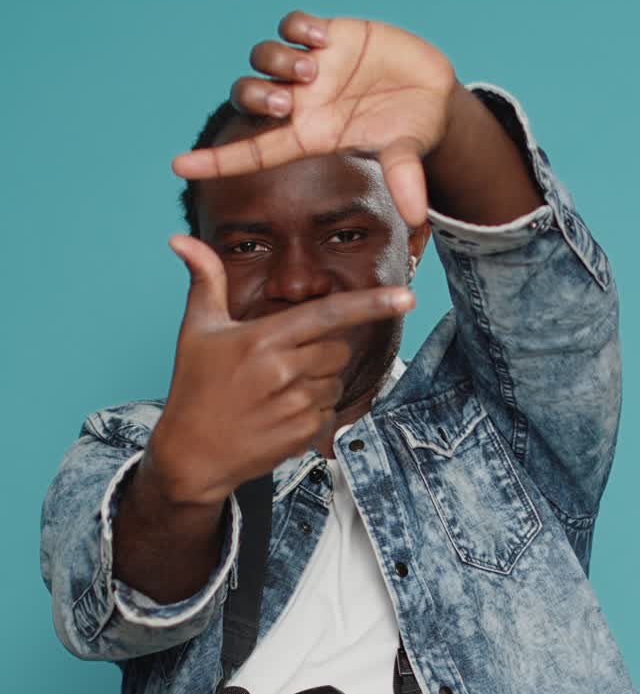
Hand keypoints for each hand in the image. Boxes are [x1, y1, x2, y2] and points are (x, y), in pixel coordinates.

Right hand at [149, 235, 413, 505]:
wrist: (192, 454)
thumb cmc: (195, 388)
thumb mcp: (197, 330)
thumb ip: (204, 281)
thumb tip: (180, 239)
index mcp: (262, 339)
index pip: (328, 314)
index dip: (371, 304)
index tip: (406, 298)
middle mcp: (283, 371)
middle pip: (337, 349)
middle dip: (322, 352)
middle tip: (284, 365)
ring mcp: (296, 405)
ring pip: (336, 381)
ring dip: (318, 383)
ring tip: (277, 394)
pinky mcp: (304, 433)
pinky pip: (331, 410)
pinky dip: (314, 410)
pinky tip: (281, 415)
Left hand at [172, 11, 455, 225]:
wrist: (431, 93)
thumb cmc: (411, 131)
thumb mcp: (405, 154)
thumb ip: (403, 179)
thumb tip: (418, 214)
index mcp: (309, 138)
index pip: (251, 152)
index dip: (214, 160)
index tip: (177, 166)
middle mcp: (302, 104)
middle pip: (247, 97)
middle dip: (257, 97)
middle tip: (289, 100)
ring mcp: (311, 69)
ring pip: (264, 58)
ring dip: (279, 62)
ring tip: (316, 67)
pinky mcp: (328, 35)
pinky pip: (292, 25)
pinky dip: (298, 29)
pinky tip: (325, 40)